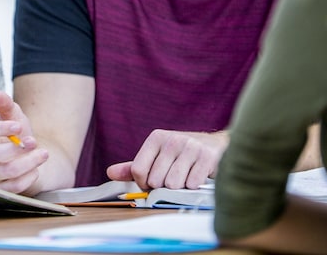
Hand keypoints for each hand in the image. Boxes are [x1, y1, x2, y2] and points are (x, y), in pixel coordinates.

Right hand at [0, 91, 48, 195]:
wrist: (28, 157)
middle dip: (16, 148)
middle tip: (34, 142)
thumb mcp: (14, 118)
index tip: (19, 126)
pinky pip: (14, 187)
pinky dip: (28, 177)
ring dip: (29, 162)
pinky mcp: (0, 189)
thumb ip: (6, 106)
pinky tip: (36, 170)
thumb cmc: (17, 135)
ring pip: (7, 172)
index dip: (0, 129)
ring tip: (43, 154)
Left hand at [106, 129, 227, 189]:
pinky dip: (193, 186)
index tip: (152, 183)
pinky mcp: (208, 157)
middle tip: (174, 179)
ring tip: (186, 177)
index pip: (138, 170)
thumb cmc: (182, 155)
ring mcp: (191, 147)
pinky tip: (198, 177)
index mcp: (156, 138)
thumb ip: (134, 167)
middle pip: (156, 180)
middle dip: (163, 187)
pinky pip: (191, 184)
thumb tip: (109, 173)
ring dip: (179, 188)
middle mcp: (172, 139)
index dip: (144, 184)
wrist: (217, 145)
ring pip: (173, 184)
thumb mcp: (157, 157)